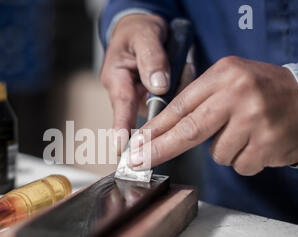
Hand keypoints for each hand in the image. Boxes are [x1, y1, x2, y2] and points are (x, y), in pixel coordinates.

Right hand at [100, 14, 168, 151]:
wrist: (139, 29)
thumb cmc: (137, 32)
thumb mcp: (145, 36)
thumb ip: (152, 59)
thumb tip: (159, 86)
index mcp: (116, 76)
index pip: (121, 104)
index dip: (121, 127)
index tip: (122, 146)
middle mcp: (124, 91)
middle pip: (143, 111)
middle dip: (163, 107)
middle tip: (174, 85)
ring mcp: (137, 97)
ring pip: (159, 108)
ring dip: (174, 92)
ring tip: (179, 65)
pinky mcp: (149, 99)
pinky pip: (167, 101)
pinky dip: (178, 87)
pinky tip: (181, 71)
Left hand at [129, 56, 297, 175]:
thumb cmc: (261, 92)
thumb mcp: (229, 82)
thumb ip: (199, 100)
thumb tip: (160, 131)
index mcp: (224, 75)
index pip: (180, 105)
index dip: (155, 128)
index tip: (136, 143)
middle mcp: (239, 94)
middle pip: (189, 130)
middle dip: (160, 149)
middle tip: (138, 162)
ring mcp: (255, 120)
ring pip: (217, 154)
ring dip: (225, 150)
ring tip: (245, 133)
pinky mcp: (268, 144)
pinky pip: (239, 165)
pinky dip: (244, 160)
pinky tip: (258, 144)